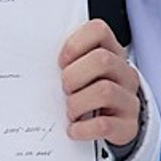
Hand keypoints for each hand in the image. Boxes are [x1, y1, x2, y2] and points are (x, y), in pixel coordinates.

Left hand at [59, 19, 142, 150]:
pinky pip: (105, 125)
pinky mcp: (128, 126)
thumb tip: (31, 59)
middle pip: (102, 60)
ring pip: (105, 92)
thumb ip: (68, 62)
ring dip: (77, 103)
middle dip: (74, 76)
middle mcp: (124, 74)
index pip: (99, 31)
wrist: (112, 127)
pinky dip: (83, 128)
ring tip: (70, 111)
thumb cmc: (88, 95)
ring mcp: (129, 100)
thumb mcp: (82, 74)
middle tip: (65, 89)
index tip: (61, 62)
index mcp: (111, 54)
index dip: (75, 44)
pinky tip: (74, 129)